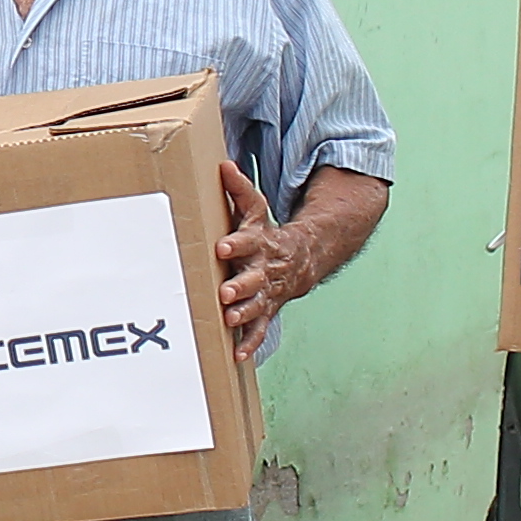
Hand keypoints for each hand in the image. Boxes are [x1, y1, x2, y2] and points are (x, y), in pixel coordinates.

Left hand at [214, 159, 317, 337]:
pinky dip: (250, 344)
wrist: (298, 261)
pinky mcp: (266, 311)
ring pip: (256, 306)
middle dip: (240, 286)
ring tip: (229, 320)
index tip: (222, 247)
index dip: (236, 245)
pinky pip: (259, 330)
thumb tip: (224, 165)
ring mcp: (266, 293)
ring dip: (243, 314)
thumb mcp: (254, 210)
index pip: (246, 242)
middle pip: (252, 279)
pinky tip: (238, 355)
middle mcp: (262, 271)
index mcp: (258, 244)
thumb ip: (239, 190)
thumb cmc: (265, 235)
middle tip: (225, 292)